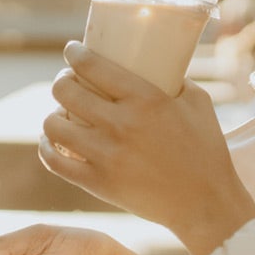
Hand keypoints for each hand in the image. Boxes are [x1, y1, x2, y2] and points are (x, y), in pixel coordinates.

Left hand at [40, 42, 254, 254]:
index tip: (72, 52)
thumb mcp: (198, 103)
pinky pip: (55, 161)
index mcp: (146, 99)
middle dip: (62, 82)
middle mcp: (121, 124)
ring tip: (62, 115)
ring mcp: (107, 155)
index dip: (74, 54)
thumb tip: (156, 67)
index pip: (92, 66)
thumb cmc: (207, 149)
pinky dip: (48, 148)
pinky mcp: (99, 183)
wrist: (205, 202)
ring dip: (54, 116)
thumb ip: (175, 81)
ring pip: (53, 126)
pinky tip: (53, 142)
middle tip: (68, 83)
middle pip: (65, 92)